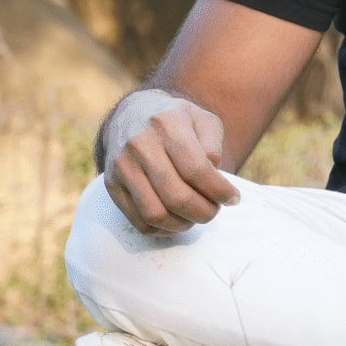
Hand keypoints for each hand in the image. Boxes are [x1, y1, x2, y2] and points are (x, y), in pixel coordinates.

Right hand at [101, 88, 240, 236]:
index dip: (219, 191)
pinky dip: (162, 230)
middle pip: (175, 196)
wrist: (133, 115)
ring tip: (197, 216)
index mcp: (167, 123)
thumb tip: (215, 174)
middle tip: (215, 210)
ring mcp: (121, 166)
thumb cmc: (178, 121)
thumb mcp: (203, 119)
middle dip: (203, 212)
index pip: (196, 169)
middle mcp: (140, 144)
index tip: (233, 199)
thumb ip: (214, 144)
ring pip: (155, 213)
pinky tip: (178, 221)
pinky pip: (138, 220)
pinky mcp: (111, 185)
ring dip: (183, 224)